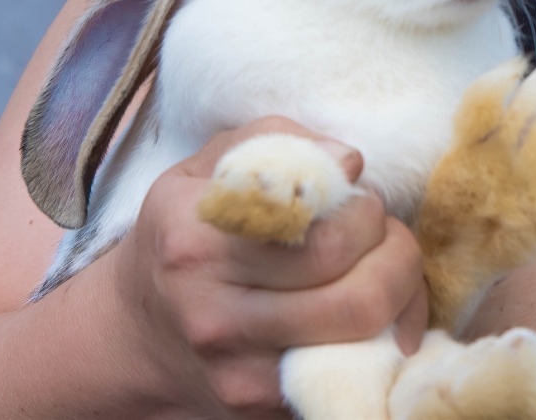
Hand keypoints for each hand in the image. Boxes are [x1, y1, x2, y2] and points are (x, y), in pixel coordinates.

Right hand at [94, 117, 427, 417]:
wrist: (133, 334)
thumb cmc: (186, 235)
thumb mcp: (205, 170)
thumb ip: (277, 144)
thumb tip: (349, 162)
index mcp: (199, 244)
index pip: (324, 236)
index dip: (365, 213)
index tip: (358, 201)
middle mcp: (215, 318)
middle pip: (360, 298)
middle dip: (397, 256)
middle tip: (382, 237)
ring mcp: (240, 376)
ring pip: (368, 343)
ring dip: (402, 300)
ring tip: (382, 272)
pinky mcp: (261, 411)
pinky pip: (358, 377)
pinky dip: (385, 344)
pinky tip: (371, 319)